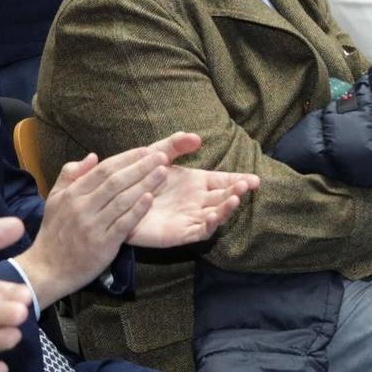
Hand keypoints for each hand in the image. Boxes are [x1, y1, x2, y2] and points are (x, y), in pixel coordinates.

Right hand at [13, 147, 170, 303]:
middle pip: (116, 181)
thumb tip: (93, 156)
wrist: (47, 269)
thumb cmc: (54, 232)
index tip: (146, 150)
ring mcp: (93, 226)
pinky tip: (150, 199)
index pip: (104, 169)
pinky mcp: (103, 244)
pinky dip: (137, 211)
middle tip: (161, 156)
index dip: (126, 158)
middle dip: (141, 167)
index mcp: (73, 194)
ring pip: (122, 200)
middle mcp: (83, 207)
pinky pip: (123, 224)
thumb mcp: (54, 199)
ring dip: (144, 184)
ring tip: (163, 172)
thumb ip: (70, 175)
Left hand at [128, 133, 259, 246]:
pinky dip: (208, 225)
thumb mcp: (156, 155)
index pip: (225, 181)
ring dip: (227, 208)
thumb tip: (196, 137)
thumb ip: (174, 145)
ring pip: (217, 215)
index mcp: (197, 183)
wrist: (117, 202)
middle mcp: (198, 201)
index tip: (254, 179)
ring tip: (234, 198)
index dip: (240, 180)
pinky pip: (199, 232)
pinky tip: (211, 216)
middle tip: (247, 185)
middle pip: (225, 197)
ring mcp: (190, 218)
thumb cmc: (139, 179)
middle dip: (238, 192)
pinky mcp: (179, 233)